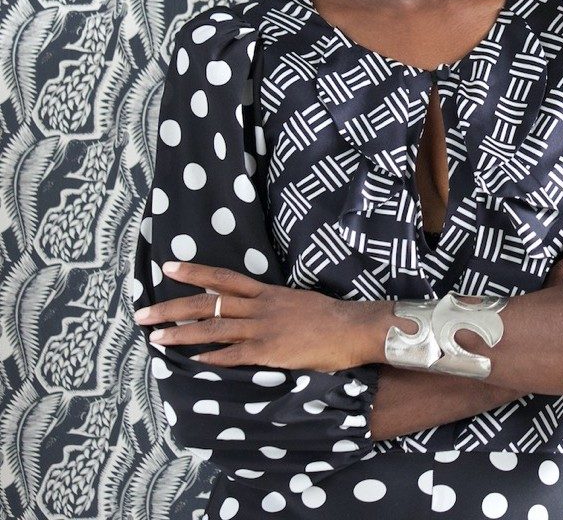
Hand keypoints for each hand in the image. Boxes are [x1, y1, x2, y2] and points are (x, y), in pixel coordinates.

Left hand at [133, 260, 368, 371]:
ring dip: (182, 334)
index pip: (224, 277)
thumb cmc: (330, 318)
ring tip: (155, 338)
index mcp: (267, 293)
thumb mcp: (297, 302)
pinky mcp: (271, 351)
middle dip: (173, 306)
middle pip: (209, 301)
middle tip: (143, 313)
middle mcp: (260, 306)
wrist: (353, 328)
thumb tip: (255, 309)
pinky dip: (213, 358)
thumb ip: (273, 305)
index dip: (195, 272)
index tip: (168, 267)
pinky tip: (193, 362)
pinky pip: (235, 355)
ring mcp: (264, 328)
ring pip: (214, 327)